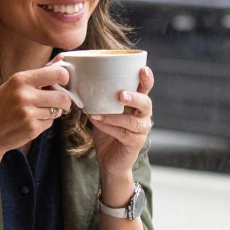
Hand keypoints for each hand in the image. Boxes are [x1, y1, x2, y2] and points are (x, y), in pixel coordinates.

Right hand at [0, 64, 73, 155]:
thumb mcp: (13, 85)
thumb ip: (39, 73)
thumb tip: (61, 59)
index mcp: (20, 79)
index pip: (57, 74)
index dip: (65, 78)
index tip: (63, 82)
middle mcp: (25, 96)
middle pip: (62, 96)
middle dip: (65, 101)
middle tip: (59, 102)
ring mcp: (28, 114)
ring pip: (57, 111)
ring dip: (53, 112)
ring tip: (39, 111)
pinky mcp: (32, 129)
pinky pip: (50, 123)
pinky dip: (45, 122)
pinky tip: (31, 121)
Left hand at [89, 66, 154, 186]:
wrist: (110, 160)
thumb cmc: (107, 130)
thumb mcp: (104, 110)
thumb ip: (100, 97)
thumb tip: (82, 79)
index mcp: (138, 103)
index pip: (145, 88)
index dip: (147, 79)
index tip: (143, 69)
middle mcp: (143, 115)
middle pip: (146, 103)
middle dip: (135, 97)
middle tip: (121, 94)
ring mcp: (141, 130)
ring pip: (133, 121)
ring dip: (115, 116)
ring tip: (99, 112)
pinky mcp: (135, 143)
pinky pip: (123, 133)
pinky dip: (108, 126)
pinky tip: (96, 121)